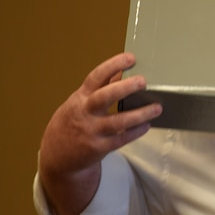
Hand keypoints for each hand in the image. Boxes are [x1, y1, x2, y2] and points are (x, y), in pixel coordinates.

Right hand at [38, 53, 161, 214]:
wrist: (57, 157)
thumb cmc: (72, 123)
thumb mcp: (80, 102)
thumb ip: (100, 89)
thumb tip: (121, 71)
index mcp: (81, 97)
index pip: (96, 77)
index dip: (112, 66)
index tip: (130, 58)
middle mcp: (85, 112)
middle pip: (104, 97)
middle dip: (124, 88)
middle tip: (143, 81)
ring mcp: (91, 131)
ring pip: (117, 121)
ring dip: (139, 114)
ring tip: (157, 108)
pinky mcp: (98, 148)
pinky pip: (121, 139)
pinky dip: (135, 132)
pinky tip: (147, 125)